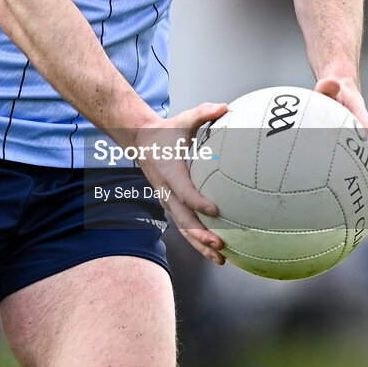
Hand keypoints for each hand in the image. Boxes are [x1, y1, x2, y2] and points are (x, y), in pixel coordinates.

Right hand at [133, 102, 228, 264]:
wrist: (141, 140)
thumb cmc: (167, 130)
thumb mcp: (184, 118)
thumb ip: (204, 112)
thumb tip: (226, 107)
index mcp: (170, 171)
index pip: (184, 191)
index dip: (198, 202)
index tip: (215, 210)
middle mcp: (166, 190)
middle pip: (183, 219)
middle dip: (200, 235)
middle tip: (220, 245)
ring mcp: (167, 200)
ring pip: (183, 228)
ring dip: (199, 245)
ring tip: (220, 259)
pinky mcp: (170, 204)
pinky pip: (183, 225)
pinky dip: (196, 240)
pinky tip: (214, 252)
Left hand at [315, 77, 367, 220]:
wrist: (338, 90)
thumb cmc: (331, 91)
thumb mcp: (328, 86)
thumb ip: (327, 85)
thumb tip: (329, 82)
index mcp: (360, 118)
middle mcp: (365, 137)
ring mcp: (359, 149)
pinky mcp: (350, 159)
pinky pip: (354, 178)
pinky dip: (353, 196)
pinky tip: (345, 219)